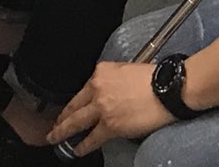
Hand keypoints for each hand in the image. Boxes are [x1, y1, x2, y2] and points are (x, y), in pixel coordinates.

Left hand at [48, 62, 174, 154]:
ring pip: (76, 121)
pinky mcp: (110, 125)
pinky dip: (83, 145)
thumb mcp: (125, 70)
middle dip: (61, 117)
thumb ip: (111, 80)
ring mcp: (101, 107)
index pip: (83, 90)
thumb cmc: (153, 79)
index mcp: (101, 72)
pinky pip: (92, 137)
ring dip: (63, 131)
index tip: (69, 109)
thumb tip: (108, 93)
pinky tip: (77, 149)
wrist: (166, 89)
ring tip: (54, 138)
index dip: (74, 103)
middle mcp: (97, 88)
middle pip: (74, 106)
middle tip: (53, 126)